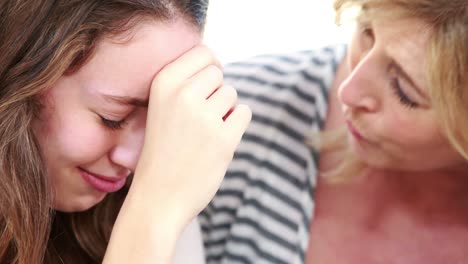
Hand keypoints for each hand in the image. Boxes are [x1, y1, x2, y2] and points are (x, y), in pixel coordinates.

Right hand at [130, 45, 250, 228]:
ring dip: (225, 111)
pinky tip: (218, 140)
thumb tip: (218, 67)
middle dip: (214, 93)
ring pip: (232, 94)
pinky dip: (236, 124)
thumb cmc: (162, 151)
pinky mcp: (224, 138)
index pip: (203, 53)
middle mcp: (183, 94)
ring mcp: (204, 116)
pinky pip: (244, 113)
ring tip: (203, 134)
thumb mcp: (161, 108)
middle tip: (198, 119)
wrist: (158, 197)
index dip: (209, 69)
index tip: (203, 88)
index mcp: (163, 83)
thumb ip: (185, 84)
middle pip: (218, 74)